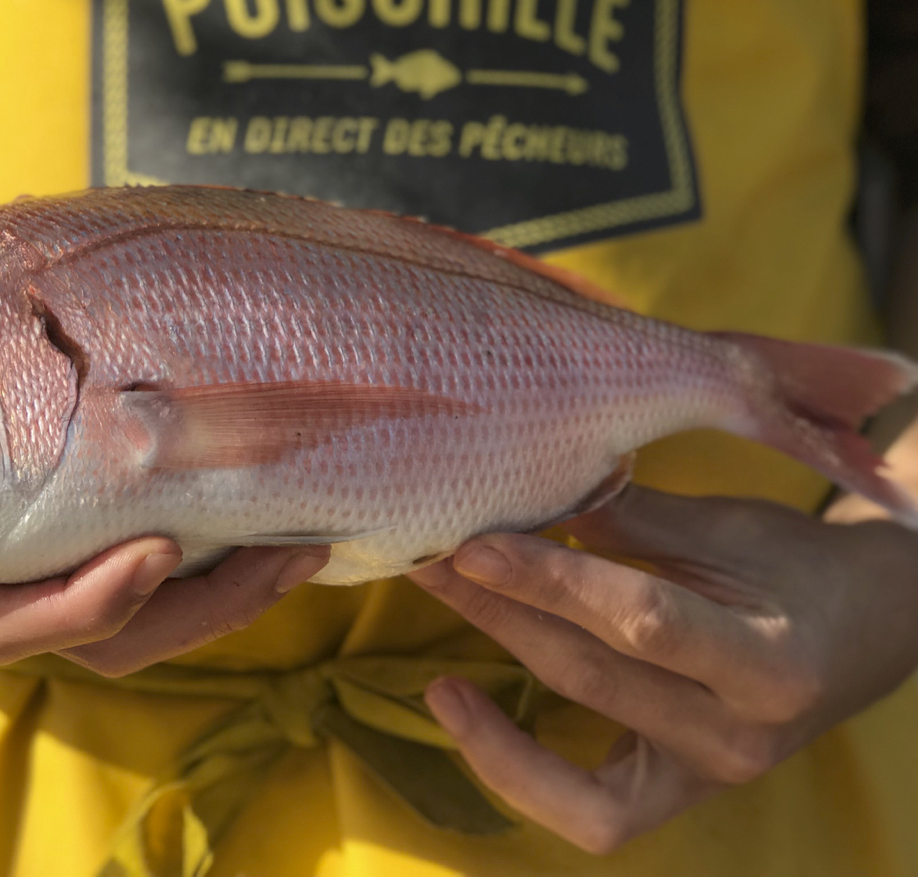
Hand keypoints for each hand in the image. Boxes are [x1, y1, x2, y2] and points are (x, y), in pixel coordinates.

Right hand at [0, 374, 328, 675]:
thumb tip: (17, 217)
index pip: (15, 618)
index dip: (92, 599)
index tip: (158, 552)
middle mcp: (13, 595)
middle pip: (109, 638)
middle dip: (200, 608)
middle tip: (280, 553)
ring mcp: (67, 590)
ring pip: (154, 631)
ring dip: (235, 599)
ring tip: (305, 547)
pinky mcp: (114, 576)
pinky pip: (176, 607)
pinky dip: (234, 582)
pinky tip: (292, 542)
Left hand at [409, 485, 917, 854]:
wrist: (865, 632)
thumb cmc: (796, 567)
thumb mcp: (725, 528)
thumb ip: (628, 518)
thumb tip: (528, 487)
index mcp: (766, 660)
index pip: (639, 620)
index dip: (550, 581)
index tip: (475, 542)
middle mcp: (738, 735)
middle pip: (591, 673)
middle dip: (497, 607)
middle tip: (428, 553)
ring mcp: (706, 777)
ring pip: (575, 736)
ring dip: (491, 663)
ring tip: (436, 604)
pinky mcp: (675, 793)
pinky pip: (585, 808)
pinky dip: (513, 765)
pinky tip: (458, 701)